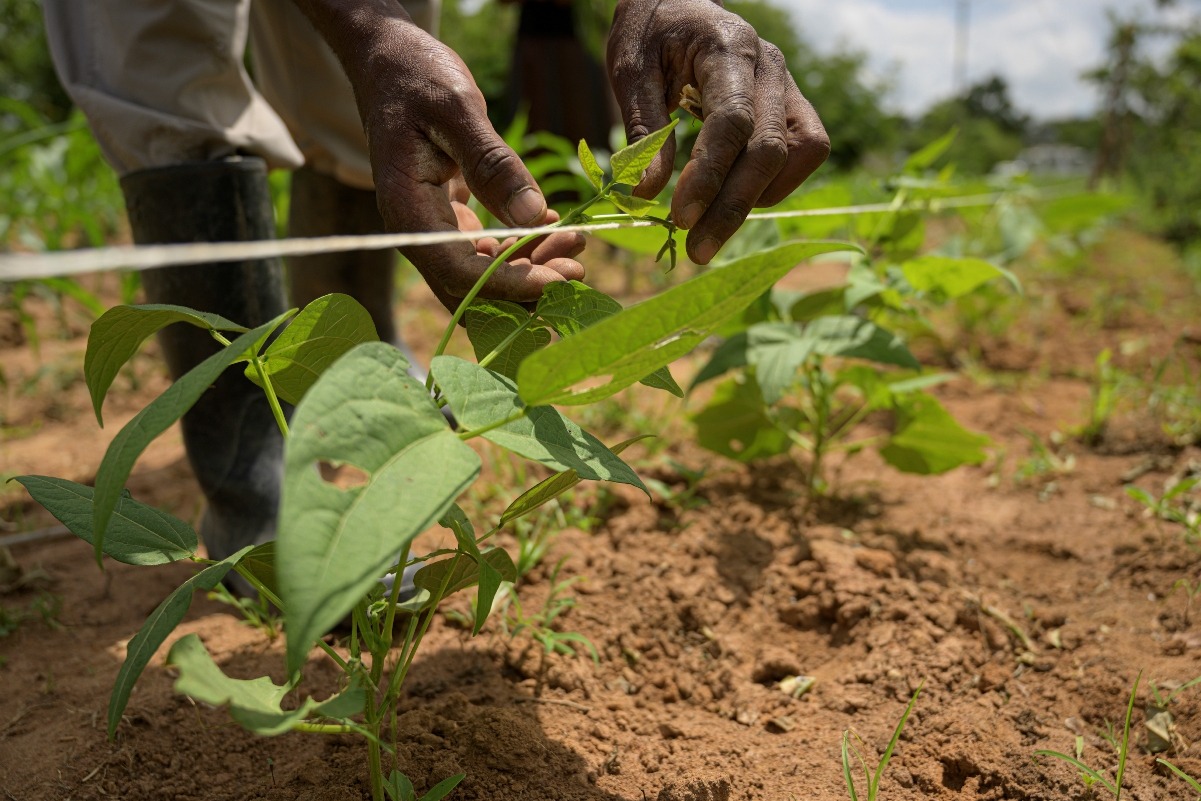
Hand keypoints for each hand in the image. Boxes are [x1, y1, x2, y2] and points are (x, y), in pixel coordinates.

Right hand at [290, 0, 583, 311]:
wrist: (389, 61)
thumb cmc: (418, 77)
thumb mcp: (459, 110)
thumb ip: (493, 164)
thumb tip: (533, 216)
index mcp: (406, 209)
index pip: (457, 271)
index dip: (508, 285)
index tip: (557, 280)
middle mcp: (415, 229)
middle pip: (470, 287)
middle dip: (525, 287)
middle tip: (577, 269)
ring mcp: (432, 227)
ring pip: (482, 273)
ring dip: (529, 268)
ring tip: (575, 243)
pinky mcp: (449, 219)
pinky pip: (484, 250)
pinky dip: (520, 246)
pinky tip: (552, 225)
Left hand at [607, 0, 830, 263]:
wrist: (676, 2)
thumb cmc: (649, 34)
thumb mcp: (630, 73)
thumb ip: (644, 131)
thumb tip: (648, 195)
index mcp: (727, 48)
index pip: (732, 121)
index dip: (710, 175)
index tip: (680, 217)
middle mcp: (768, 65)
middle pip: (769, 149)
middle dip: (732, 206)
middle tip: (696, 249)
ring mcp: (787, 84)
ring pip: (799, 153)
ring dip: (758, 198)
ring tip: (711, 223)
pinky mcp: (793, 104)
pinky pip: (806, 151)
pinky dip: (775, 185)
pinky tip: (734, 198)